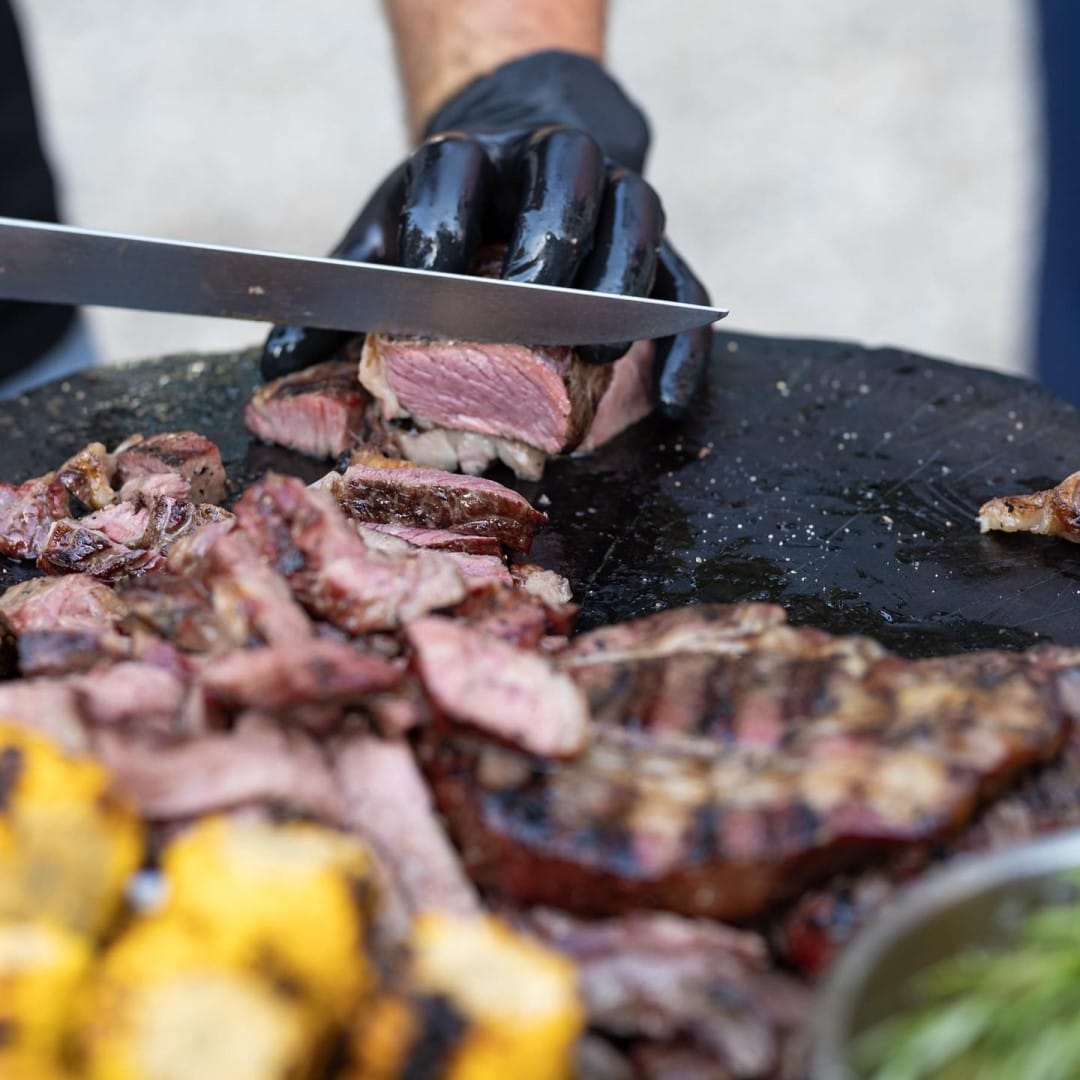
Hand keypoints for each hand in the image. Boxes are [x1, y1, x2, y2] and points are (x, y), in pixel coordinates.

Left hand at [261, 50, 710, 418]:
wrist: (525, 142)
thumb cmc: (450, 212)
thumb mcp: (390, 234)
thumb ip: (342, 291)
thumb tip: (273, 358)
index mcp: (473, 158)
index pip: (459, 171)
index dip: (445, 219)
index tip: (428, 274)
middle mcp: (552, 163)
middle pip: (568, 177)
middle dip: (550, 240)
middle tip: (532, 304)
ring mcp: (616, 198)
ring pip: (640, 220)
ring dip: (622, 284)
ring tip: (598, 349)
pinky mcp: (660, 245)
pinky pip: (685, 286)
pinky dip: (683, 344)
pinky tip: (670, 402)